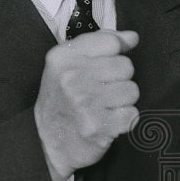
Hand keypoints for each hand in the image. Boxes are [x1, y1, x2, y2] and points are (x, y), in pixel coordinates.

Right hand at [34, 29, 139, 179]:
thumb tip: (132, 37)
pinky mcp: (98, 127)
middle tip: (101, 92)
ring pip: (132, 90)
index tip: (105, 66)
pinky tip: (107, 121)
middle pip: (126, 66)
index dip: (116, 54)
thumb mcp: (68, 63)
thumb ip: (101, 43)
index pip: (112, 42)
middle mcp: (72, 78)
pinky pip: (132, 114)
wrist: (47, 143)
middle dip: (119, 79)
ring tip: (104, 106)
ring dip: (123, 101)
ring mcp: (84, 103)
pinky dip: (124, 120)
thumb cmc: (62, 99)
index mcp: (63, 57)